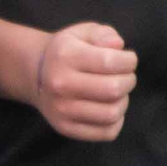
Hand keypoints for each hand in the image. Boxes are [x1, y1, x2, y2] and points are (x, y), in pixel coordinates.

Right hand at [29, 20, 135, 142]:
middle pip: (113, 89)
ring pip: (112, 113)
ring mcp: (61, 110)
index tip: (128, 60)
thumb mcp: (83, 33)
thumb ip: (103, 34)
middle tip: (125, 76)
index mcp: (65, 56)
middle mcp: (60, 84)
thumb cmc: (69, 51)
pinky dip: (116, 120)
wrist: (37, 75)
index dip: (129, 61)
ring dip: (123, 101)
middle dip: (129, 80)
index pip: (110, 62)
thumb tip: (118, 46)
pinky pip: (107, 132)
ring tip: (117, 92)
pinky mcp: (66, 128)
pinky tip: (109, 107)